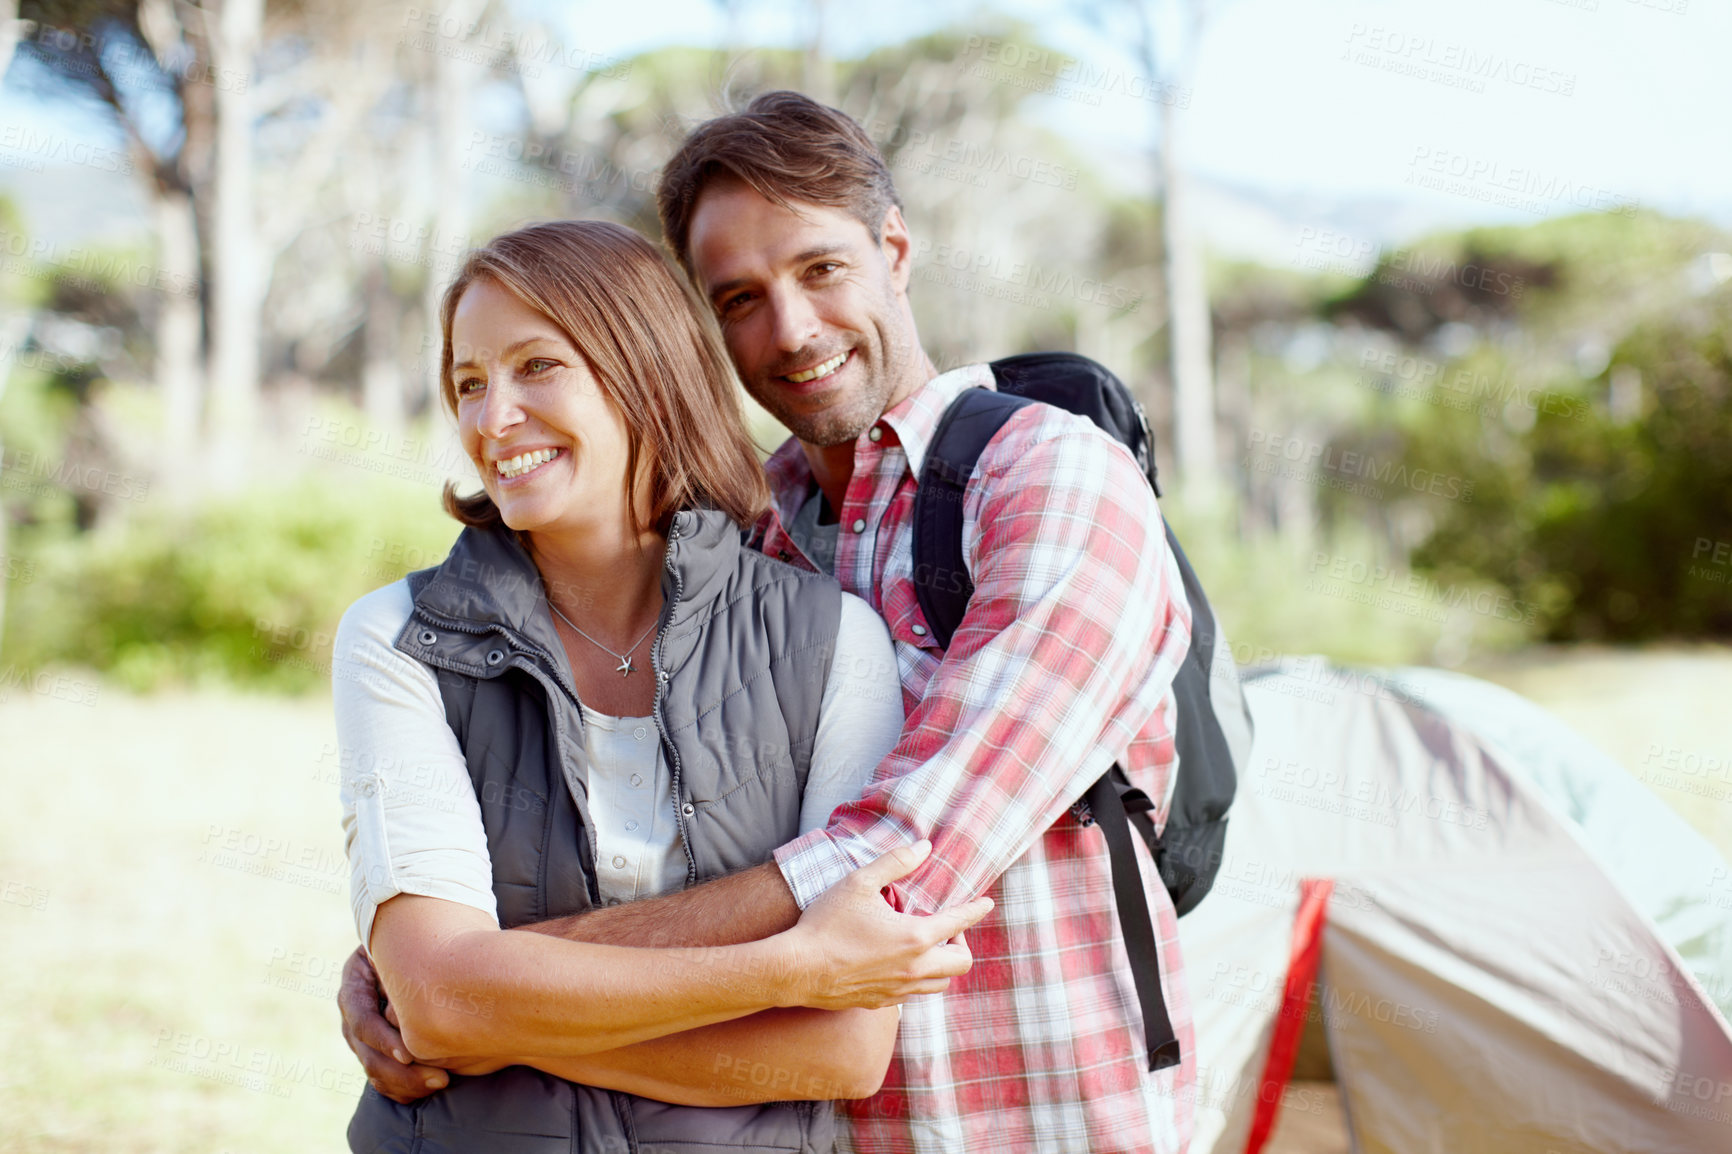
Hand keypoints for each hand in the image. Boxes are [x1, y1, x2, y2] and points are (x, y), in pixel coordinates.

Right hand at [338, 946, 450, 1102]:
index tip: (408, 1054)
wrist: (414, 946)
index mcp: (355, 984)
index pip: (362, 1020)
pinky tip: (426, 1090)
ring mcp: (362, 1035)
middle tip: (440, 1078)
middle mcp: (353, 1012)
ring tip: (441, 1082)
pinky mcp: (375, 1049)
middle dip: (402, 1072)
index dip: (382, 1039)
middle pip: (368, 1053)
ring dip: (406, 1083)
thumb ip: (404, 973)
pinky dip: (402, 1089)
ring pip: (375, 1070)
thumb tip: (406, 1009)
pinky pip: (382, 1078)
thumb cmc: (416, 942)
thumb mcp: (404, 949)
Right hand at [782, 840, 992, 1011]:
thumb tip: (924, 847)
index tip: (986, 903)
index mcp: (915, 936)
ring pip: (941, 983)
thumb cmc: (826, 923)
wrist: (797, 970)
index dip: (976, 910)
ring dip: (943, 964)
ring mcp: (900, 989)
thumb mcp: (859, 882)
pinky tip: (902, 964)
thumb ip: (895, 862)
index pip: (959, 922)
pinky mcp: (883, 1002)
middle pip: (961, 963)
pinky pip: (916, 994)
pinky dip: (920, 978)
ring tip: (928, 946)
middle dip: (962, 943)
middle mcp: (915, 967)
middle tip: (947, 928)